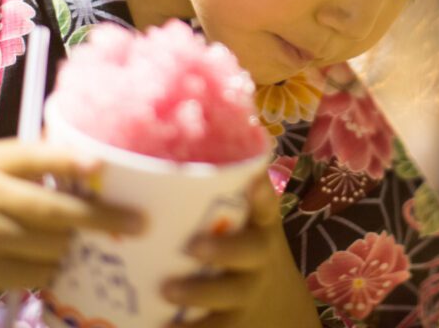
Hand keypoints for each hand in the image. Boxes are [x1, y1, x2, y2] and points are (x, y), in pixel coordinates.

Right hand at [0, 138, 146, 306]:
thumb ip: (26, 157)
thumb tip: (82, 156)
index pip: (37, 158)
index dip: (71, 161)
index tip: (102, 166)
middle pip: (56, 211)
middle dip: (103, 219)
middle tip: (138, 223)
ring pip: (53, 246)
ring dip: (76, 243)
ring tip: (87, 236)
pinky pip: (37, 272)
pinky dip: (54, 265)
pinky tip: (56, 256)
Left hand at [160, 171, 319, 327]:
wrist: (273, 303)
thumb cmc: (241, 243)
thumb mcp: (243, 216)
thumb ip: (224, 187)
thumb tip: (185, 131)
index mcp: (259, 225)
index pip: (265, 206)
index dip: (262, 194)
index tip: (254, 181)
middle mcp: (258, 258)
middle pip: (248, 253)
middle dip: (223, 250)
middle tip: (193, 246)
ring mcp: (246, 293)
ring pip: (227, 295)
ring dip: (198, 293)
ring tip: (166, 289)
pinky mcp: (233, 323)